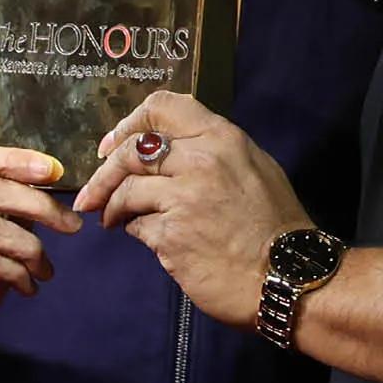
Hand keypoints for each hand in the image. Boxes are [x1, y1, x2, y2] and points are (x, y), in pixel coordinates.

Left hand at [70, 92, 310, 325]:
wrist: (288, 275)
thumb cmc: (275, 225)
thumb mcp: (255, 169)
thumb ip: (215, 151)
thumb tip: (174, 148)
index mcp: (222, 138)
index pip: (161, 107)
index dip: (128, 124)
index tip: (113, 145)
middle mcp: (201, 160)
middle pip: (130, 151)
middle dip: (104, 173)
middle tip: (95, 193)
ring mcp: (184, 197)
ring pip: (125, 190)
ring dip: (112, 206)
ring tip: (113, 219)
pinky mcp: (171, 235)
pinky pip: (136, 225)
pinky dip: (135, 231)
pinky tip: (150, 238)